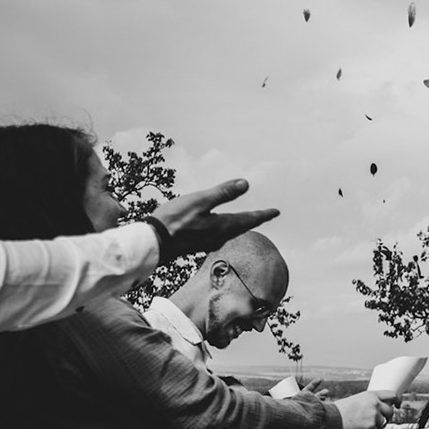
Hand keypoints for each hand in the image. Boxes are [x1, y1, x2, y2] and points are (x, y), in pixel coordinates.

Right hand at [150, 179, 277, 255]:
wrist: (152, 244)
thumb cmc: (174, 221)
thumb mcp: (200, 201)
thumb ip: (222, 193)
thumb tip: (246, 184)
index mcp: (222, 227)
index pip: (248, 220)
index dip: (263, 214)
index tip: (276, 212)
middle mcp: (218, 237)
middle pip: (241, 227)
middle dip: (253, 220)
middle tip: (265, 215)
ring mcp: (206, 242)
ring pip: (229, 232)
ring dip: (239, 224)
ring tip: (246, 219)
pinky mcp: (196, 244)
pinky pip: (217, 234)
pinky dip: (224, 227)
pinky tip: (219, 226)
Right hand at [334, 389, 394, 428]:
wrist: (333, 417)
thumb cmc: (343, 409)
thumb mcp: (358, 399)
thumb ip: (371, 402)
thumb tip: (381, 408)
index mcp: (372, 395)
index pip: (392, 395)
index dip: (397, 400)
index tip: (397, 405)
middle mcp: (375, 404)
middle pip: (390, 411)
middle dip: (386, 417)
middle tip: (378, 420)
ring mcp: (374, 415)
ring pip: (383, 423)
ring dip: (376, 426)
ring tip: (364, 425)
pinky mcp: (371, 427)